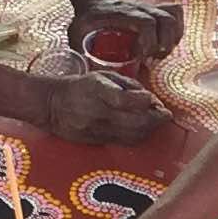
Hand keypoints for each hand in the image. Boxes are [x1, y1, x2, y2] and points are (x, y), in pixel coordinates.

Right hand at [38, 68, 164, 145]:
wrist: (52, 106)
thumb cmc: (79, 87)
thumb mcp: (102, 76)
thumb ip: (127, 85)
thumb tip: (149, 98)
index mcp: (97, 90)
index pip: (125, 100)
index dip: (146, 102)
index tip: (157, 102)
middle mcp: (97, 112)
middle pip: (134, 122)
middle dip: (155, 119)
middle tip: (165, 114)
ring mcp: (97, 130)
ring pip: (132, 135)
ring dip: (149, 130)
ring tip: (155, 121)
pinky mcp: (97, 141)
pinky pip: (124, 142)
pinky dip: (138, 136)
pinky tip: (142, 129)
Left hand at [69, 0, 184, 64]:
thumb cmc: (86, 19)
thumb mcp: (77, 33)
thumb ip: (80, 52)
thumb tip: (85, 75)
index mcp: (123, 14)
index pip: (146, 23)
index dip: (148, 42)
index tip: (139, 58)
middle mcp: (140, 8)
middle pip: (166, 21)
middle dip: (163, 44)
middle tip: (151, 59)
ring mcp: (150, 8)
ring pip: (174, 17)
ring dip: (172, 39)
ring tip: (160, 53)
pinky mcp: (156, 10)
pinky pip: (176, 13)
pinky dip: (178, 29)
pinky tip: (166, 43)